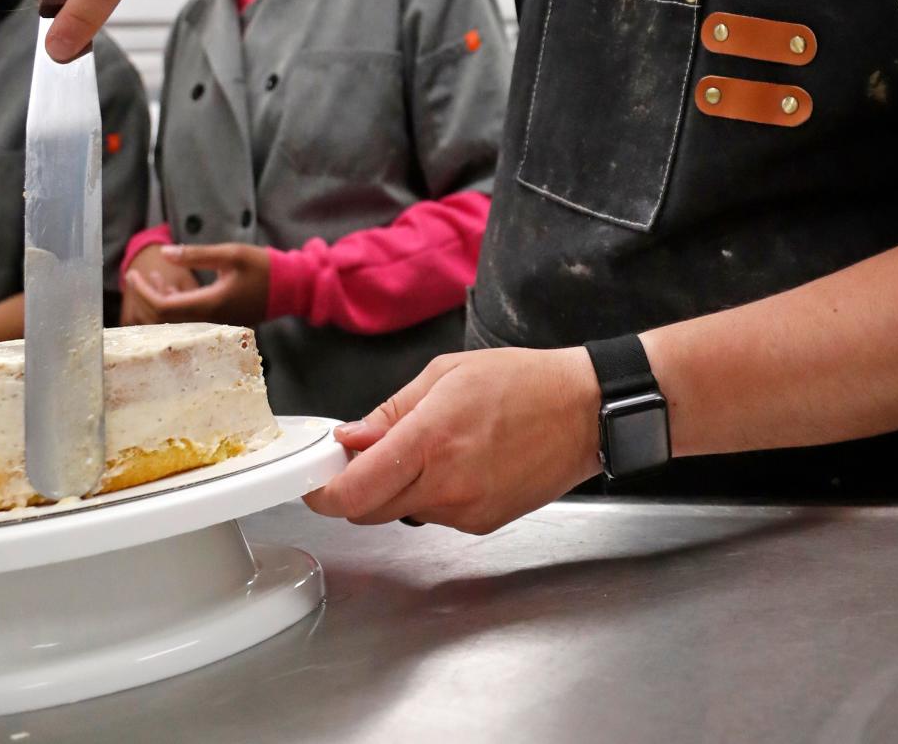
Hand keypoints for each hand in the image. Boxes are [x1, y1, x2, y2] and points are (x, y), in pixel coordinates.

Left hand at [123, 243, 270, 326]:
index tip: (132, 274)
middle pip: (161, 320)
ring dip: (157, 300)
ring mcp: (212, 325)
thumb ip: (196, 255)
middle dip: (144, 298)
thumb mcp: (231, 254)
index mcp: (208, 306)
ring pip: (172, 321)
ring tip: (151, 276)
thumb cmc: (264, 268)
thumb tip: (164, 254)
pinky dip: (172, 303)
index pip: (162, 308)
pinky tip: (170, 285)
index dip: (143, 293)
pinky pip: (184, 319)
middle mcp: (207, 322)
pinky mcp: (216, 323)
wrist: (291, 288)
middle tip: (136, 275)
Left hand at [305, 346, 601, 535]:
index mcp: (429, 439)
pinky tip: (460, 462)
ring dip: (399, 487)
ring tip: (433, 447)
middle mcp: (444, 484)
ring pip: (403, 511)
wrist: (583, 412)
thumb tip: (349, 438)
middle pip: (369, 510)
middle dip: (356, 487)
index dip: (323, 492)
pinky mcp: (483, 524)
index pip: (354, 491)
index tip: (315, 481)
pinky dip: (433, 493)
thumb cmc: (522, 382)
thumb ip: (392, 411)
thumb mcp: (447, 374)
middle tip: (366, 454)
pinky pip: (437, 514)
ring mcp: (465, 510)